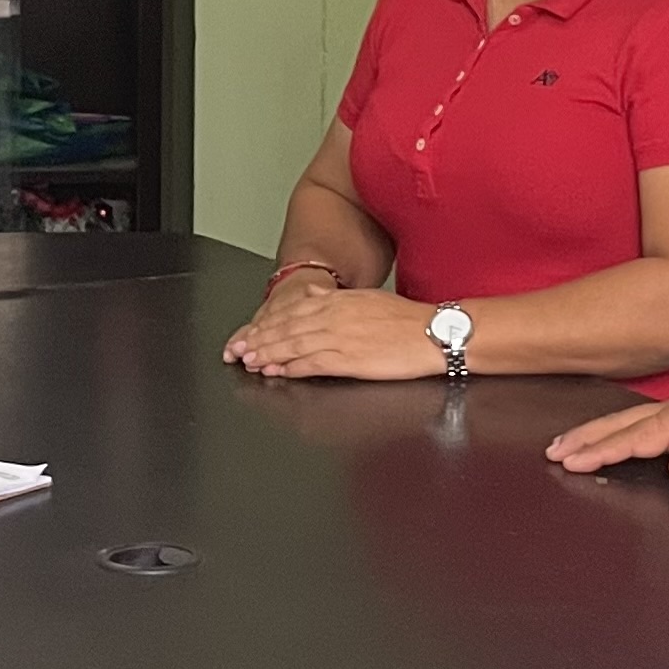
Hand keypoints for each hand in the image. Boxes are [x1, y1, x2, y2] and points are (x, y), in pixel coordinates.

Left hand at [221, 282, 447, 378]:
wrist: (432, 333)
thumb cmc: (406, 320)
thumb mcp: (366, 298)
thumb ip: (335, 299)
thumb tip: (312, 296)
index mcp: (338, 300)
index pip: (291, 310)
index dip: (265, 322)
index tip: (249, 331)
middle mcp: (333, 316)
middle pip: (285, 327)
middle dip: (257, 339)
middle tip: (236, 349)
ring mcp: (339, 337)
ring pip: (292, 344)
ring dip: (267, 353)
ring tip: (249, 361)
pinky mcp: (348, 359)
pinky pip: (311, 363)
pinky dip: (290, 367)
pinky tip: (276, 371)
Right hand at [543, 384, 668, 486]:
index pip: (634, 439)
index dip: (600, 452)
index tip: (570, 462)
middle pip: (621, 425)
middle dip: (585, 438)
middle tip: (552, 451)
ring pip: (628, 419)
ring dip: (596, 431)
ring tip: (568, 441)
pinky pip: (642, 418)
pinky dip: (617, 426)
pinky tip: (612, 432)